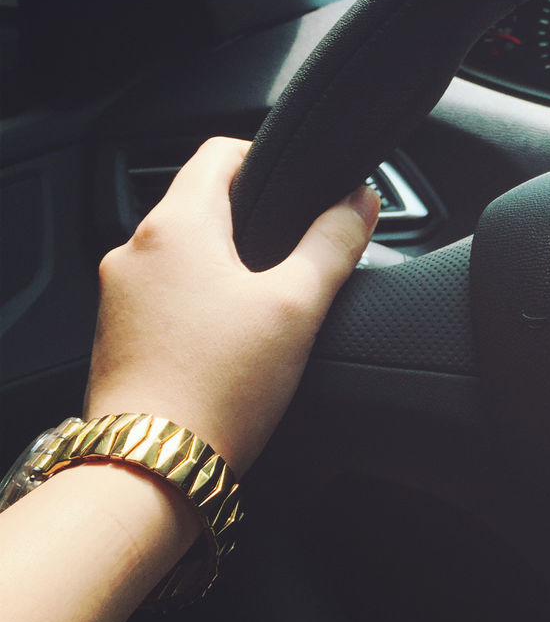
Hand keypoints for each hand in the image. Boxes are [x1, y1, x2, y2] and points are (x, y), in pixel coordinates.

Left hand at [83, 137, 378, 474]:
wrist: (152, 469)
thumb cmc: (219, 387)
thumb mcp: (298, 306)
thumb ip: (334, 243)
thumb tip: (361, 200)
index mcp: (175, 226)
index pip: (220, 152)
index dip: (268, 159)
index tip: (303, 187)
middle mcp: (134, 251)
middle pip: (202, 203)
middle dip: (255, 221)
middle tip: (299, 256)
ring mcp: (119, 295)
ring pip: (184, 254)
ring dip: (227, 265)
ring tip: (270, 306)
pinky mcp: (117, 335)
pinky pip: (166, 296)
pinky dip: (201, 303)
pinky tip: (233, 342)